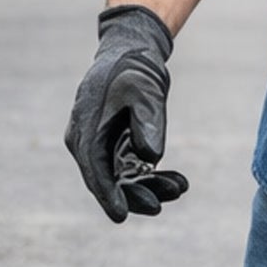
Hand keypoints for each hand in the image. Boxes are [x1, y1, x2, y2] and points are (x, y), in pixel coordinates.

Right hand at [67, 4, 189, 221]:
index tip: (121, 216)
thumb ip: (148, 124)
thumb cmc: (133, 70)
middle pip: (106, 179)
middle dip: (134, 195)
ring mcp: (98, 143)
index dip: (108, 195)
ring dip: (148, 186)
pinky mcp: (113, 144)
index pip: (94, 169)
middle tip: (161, 206)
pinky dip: (151, 176)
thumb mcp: (145, 92)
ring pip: (120, 177)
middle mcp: (86, 140)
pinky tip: (176, 180)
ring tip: (180, 187)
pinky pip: (129, 168)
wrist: (130, 51)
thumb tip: (150, 158)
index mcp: (85, 128)